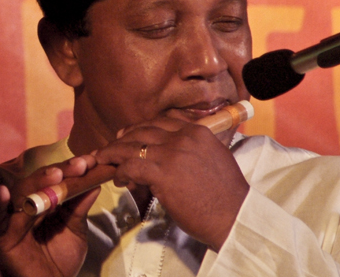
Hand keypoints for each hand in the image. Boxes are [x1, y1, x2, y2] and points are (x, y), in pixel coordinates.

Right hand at [0, 156, 98, 276]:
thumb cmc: (59, 264)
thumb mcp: (74, 231)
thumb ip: (79, 208)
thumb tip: (93, 184)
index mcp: (40, 204)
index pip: (52, 181)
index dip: (69, 169)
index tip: (89, 161)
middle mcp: (23, 207)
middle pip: (36, 183)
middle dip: (57, 172)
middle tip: (79, 165)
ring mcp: (10, 221)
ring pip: (20, 196)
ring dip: (37, 183)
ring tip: (56, 175)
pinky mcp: (0, 237)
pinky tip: (2, 193)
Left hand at [94, 118, 248, 250]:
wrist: (235, 217)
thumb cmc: (225, 196)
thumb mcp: (212, 159)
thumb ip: (190, 150)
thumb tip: (167, 154)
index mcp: (197, 132)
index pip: (160, 122)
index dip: (140, 129)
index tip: (128, 135)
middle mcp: (183, 137)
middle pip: (142, 131)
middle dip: (123, 139)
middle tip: (111, 149)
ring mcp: (171, 153)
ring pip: (131, 146)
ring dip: (113, 154)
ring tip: (104, 161)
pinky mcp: (162, 173)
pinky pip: (131, 166)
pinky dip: (120, 172)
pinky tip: (118, 180)